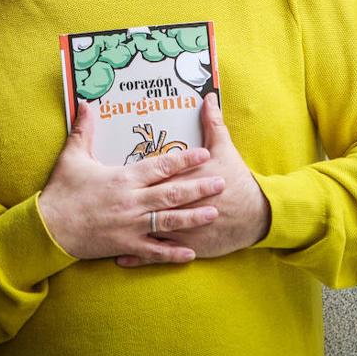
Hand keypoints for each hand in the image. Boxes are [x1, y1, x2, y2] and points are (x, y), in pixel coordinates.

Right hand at [38, 101, 226, 262]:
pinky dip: (172, 253)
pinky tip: (190, 253)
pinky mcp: (125, 245)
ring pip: (169, 221)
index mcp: (122, 178)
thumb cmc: (61, 191)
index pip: (159, 166)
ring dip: (193, 217)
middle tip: (221, 182)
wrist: (48, 228)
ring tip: (213, 212)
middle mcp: (131, 202)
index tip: (203, 154)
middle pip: (171, 193)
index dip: (183, 159)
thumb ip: (84, 130)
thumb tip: (86, 102)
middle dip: (198, 187)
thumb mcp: (72, 157)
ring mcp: (130, 226)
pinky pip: (153, 251)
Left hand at [118, 93, 269, 266]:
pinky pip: (159, 254)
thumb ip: (212, 123)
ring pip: (148, 231)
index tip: (112, 172)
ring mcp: (183, 229)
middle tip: (99, 202)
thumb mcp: (225, 148)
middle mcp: (180, 206)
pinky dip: (139, 257)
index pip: (157, 175)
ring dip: (125, 233)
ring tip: (101, 234)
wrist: (257, 215)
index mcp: (185, 180)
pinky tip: (119, 258)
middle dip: (123, 204)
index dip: (134, 176)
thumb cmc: (238, 180)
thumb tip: (208, 97)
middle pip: (147, 203)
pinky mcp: (188, 246)